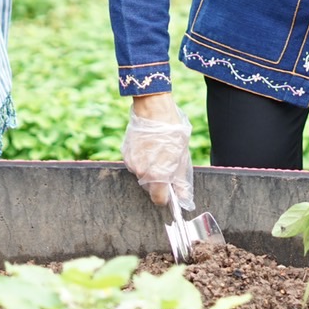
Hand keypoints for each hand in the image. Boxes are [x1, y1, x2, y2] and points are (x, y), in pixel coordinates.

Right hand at [122, 93, 194, 209]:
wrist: (154, 109)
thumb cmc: (172, 131)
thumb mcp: (182, 156)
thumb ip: (180, 179)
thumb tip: (182, 197)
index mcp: (157, 175)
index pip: (158, 199)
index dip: (166, 197)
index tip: (170, 192)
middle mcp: (141, 172)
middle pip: (150, 186)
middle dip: (159, 180)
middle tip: (168, 165)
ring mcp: (132, 162)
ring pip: (142, 174)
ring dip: (150, 169)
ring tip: (159, 152)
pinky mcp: (126, 153)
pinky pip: (136, 163)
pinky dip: (142, 159)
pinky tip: (150, 147)